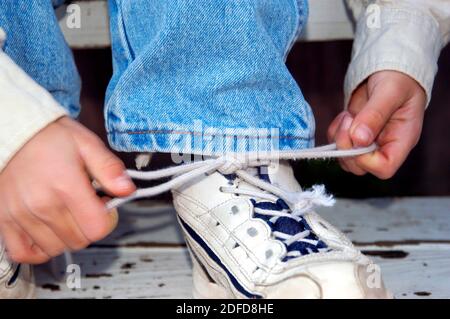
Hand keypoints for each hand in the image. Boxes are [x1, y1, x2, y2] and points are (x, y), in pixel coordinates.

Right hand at [0, 117, 135, 263]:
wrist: (12, 132)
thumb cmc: (49, 137)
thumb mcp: (87, 144)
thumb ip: (109, 169)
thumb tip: (127, 189)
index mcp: (66, 186)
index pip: (97, 228)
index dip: (108, 219)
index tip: (104, 206)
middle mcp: (42, 205)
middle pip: (79, 241)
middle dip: (89, 227)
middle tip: (85, 207)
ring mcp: (21, 215)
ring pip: (55, 249)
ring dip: (66, 237)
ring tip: (65, 214)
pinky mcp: (4, 220)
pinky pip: (23, 253)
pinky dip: (38, 249)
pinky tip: (47, 232)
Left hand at [328, 70, 425, 178]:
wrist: (389, 70)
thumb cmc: (398, 79)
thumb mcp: (390, 92)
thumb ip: (374, 115)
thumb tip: (359, 139)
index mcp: (401, 140)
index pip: (384, 167)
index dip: (365, 160)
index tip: (358, 137)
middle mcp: (385, 146)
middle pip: (360, 167)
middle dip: (347, 147)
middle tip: (349, 120)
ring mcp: (368, 142)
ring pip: (345, 158)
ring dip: (339, 138)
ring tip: (348, 115)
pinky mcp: (354, 135)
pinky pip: (337, 144)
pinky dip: (334, 132)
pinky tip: (344, 115)